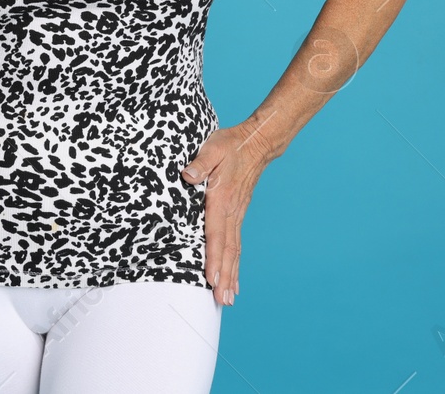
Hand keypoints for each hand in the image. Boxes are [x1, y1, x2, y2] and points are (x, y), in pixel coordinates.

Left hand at [180, 115, 277, 306]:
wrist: (256, 143)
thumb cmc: (230, 144)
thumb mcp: (212, 147)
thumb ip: (201, 162)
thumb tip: (188, 175)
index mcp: (222, 199)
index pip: (216, 233)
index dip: (213, 257)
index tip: (210, 279)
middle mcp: (232, 211)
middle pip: (227, 250)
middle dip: (224, 277)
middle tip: (222, 301)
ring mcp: (237, 214)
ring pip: (234, 250)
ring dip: (231, 275)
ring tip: (228, 299)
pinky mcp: (238, 214)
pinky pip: (236, 244)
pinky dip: (235, 264)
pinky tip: (234, 280)